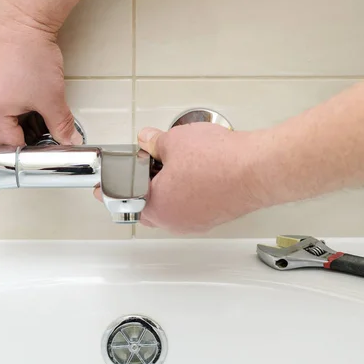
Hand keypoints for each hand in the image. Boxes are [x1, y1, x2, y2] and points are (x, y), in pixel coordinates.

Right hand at [0, 17, 81, 145]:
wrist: (22, 20)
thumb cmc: (30, 51)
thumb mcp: (51, 97)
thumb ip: (61, 125)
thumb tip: (69, 140)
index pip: (9, 147)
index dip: (30, 152)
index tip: (45, 152)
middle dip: (16, 144)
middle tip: (39, 140)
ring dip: (8, 131)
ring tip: (32, 122)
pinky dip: (2, 117)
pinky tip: (22, 109)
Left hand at [95, 123, 264, 233]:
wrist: (259, 170)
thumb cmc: (220, 161)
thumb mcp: (174, 140)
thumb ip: (153, 142)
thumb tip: (147, 140)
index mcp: (157, 206)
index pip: (123, 198)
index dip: (112, 186)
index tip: (104, 187)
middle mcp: (175, 221)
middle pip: (148, 206)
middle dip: (143, 187)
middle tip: (145, 168)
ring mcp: (197, 222)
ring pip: (172, 208)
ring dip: (168, 191)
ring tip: (176, 166)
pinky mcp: (216, 217)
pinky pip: (192, 207)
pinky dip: (188, 194)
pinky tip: (198, 174)